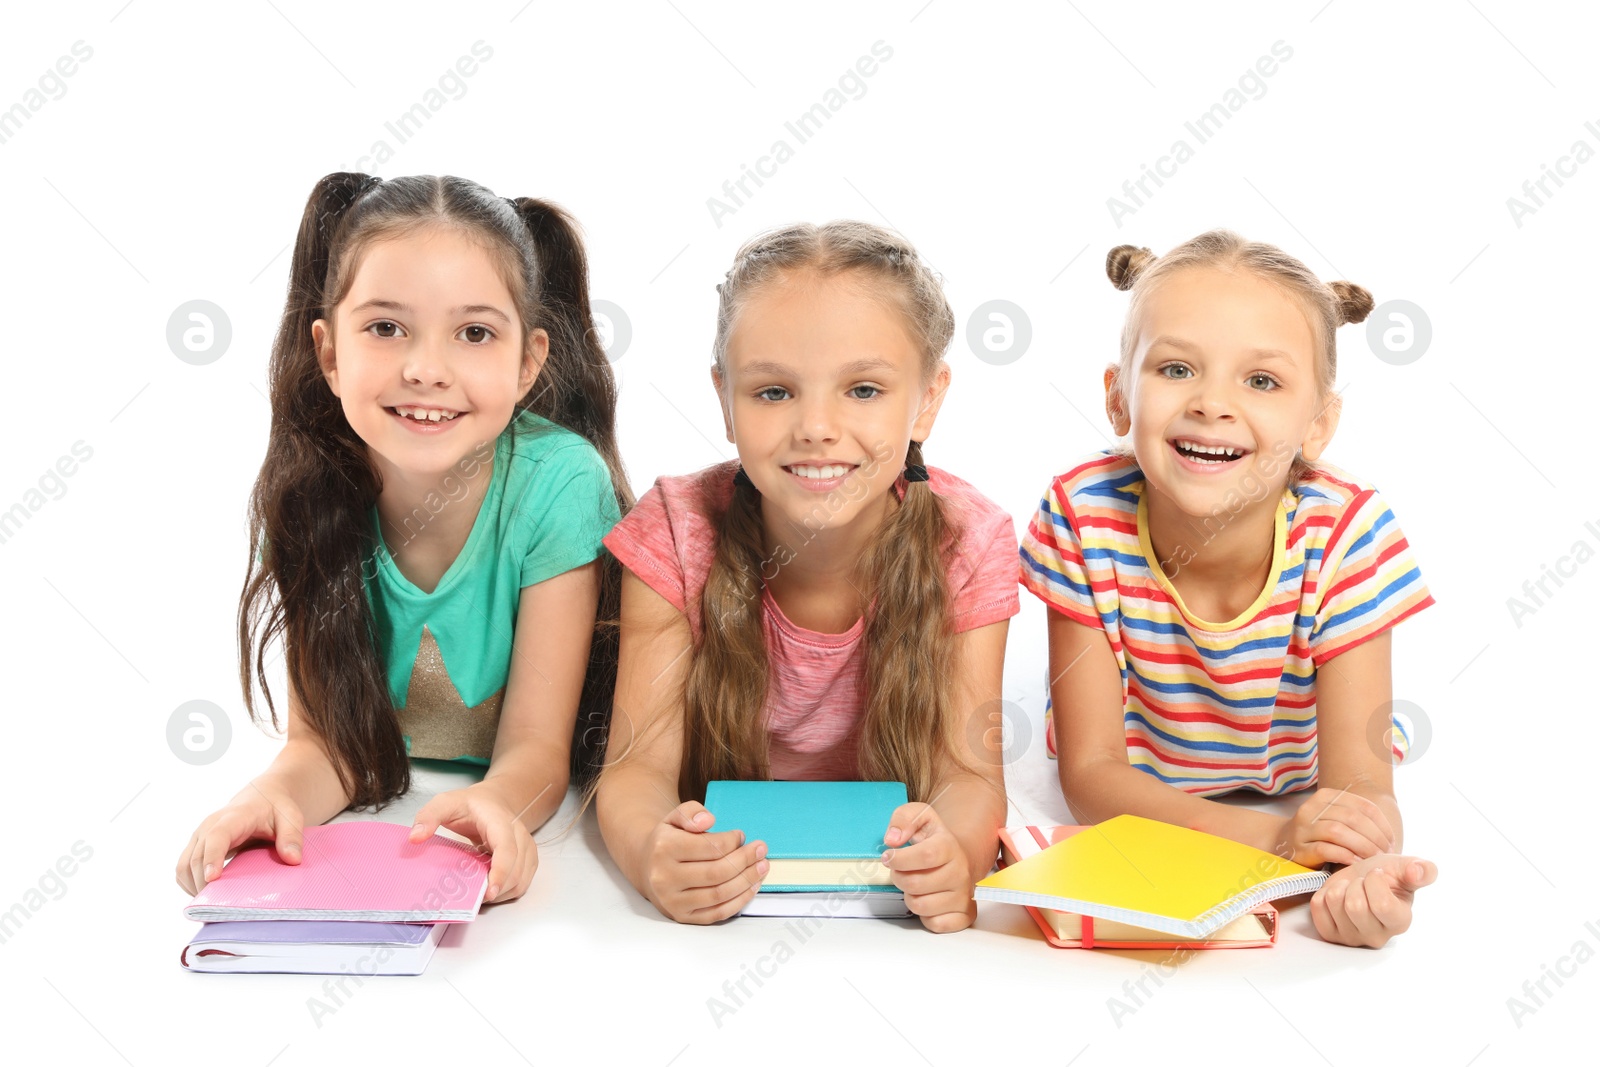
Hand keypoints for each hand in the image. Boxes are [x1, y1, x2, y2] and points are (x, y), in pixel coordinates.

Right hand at [176, 781, 303, 895]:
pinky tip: (206, 895)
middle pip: (196, 857)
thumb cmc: (276, 808)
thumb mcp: (291, 817)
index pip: (216, 837)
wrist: (262, 797)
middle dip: (202, 882)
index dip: (212, 858)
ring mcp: (199, 837)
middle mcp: (209, 826)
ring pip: (184, 865)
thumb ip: (292, 836)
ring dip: (193, 886)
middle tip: (218, 906)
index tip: (212, 879)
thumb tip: (293, 860)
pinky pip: (183, 869)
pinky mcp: (196, 847)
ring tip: (212, 904)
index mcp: (233, 817)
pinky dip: (189, 884)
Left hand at [409, 785, 536, 903]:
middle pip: (517, 869)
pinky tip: (489, 890)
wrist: (493, 800)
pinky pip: (522, 882)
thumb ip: (429, 816)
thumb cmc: (470, 804)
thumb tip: (415, 838)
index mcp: (499, 820)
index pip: (507, 848)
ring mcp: (526, 847)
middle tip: (472, 899)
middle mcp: (518, 834)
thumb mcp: (445, 803)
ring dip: (502, 893)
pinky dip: (507, 892)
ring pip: (521, 879)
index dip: (501, 871)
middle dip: (497, 889)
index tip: (489, 891)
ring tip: (479, 896)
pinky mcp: (527, 858)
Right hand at [641, 801, 766, 923]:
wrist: (646, 867)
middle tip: (761, 850)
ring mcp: (673, 901)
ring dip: (747, 881)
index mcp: (663, 849)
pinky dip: (740, 901)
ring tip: (762, 866)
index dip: (732, 841)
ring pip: (719, 894)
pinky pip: (717, 913)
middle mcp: (665, 878)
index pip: (709, 847)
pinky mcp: (682, 917)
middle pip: (716, 872)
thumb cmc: (668, 841)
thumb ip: (691, 812)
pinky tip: (752, 886)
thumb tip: (708, 820)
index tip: (741, 836)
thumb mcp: (674, 817)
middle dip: (745, 861)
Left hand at [882, 802, 975, 932]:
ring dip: (909, 896)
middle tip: (900, 871)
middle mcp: (961, 872)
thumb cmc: (936, 840)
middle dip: (898, 878)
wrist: (963, 857)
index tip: (888, 857)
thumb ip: (903, 818)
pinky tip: (927, 899)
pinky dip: (924, 916)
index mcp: (950, 846)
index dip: (900, 859)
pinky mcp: (966, 915)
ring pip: (921, 906)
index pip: (925, 855)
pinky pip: (935, 924)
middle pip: (916, 884)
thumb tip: (892, 839)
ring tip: (915, 884)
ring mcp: (965, 895)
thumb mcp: (920, 817)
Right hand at [1276, 787, 1396, 866]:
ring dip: (1362, 847)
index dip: (1382, 825)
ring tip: (1373, 859)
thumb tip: (1389, 835)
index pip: (1363, 806)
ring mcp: (1303, 828)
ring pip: (1338, 832)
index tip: (1391, 842)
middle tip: (1385, 853)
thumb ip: (1357, 819)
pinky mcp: (1299, 848)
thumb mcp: (1336, 818)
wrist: (1283, 844)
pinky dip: (1345, 856)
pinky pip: (1325, 849)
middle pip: (1352, 818)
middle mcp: (1312, 808)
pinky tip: (1356, 863)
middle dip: (1375, 837)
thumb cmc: (1319, 834)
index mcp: (1326, 796)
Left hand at [1311, 854, 1436, 947]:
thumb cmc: (1387, 875)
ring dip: (1340, 886)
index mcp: (1400, 922)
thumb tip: (1418, 872)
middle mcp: (1377, 936)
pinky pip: (1317, 907)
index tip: (1377, 875)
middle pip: (1355, 906)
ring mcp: (1352, 938)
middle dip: (1356, 883)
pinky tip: (1338, 896)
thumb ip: (1422, 870)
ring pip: (1335, 903)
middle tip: (1362, 883)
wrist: (1363, 878)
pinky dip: (1324, 893)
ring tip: (1351, 888)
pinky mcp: (1330, 934)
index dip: (1375, 882)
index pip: (1382, 905)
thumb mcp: (1406, 867)